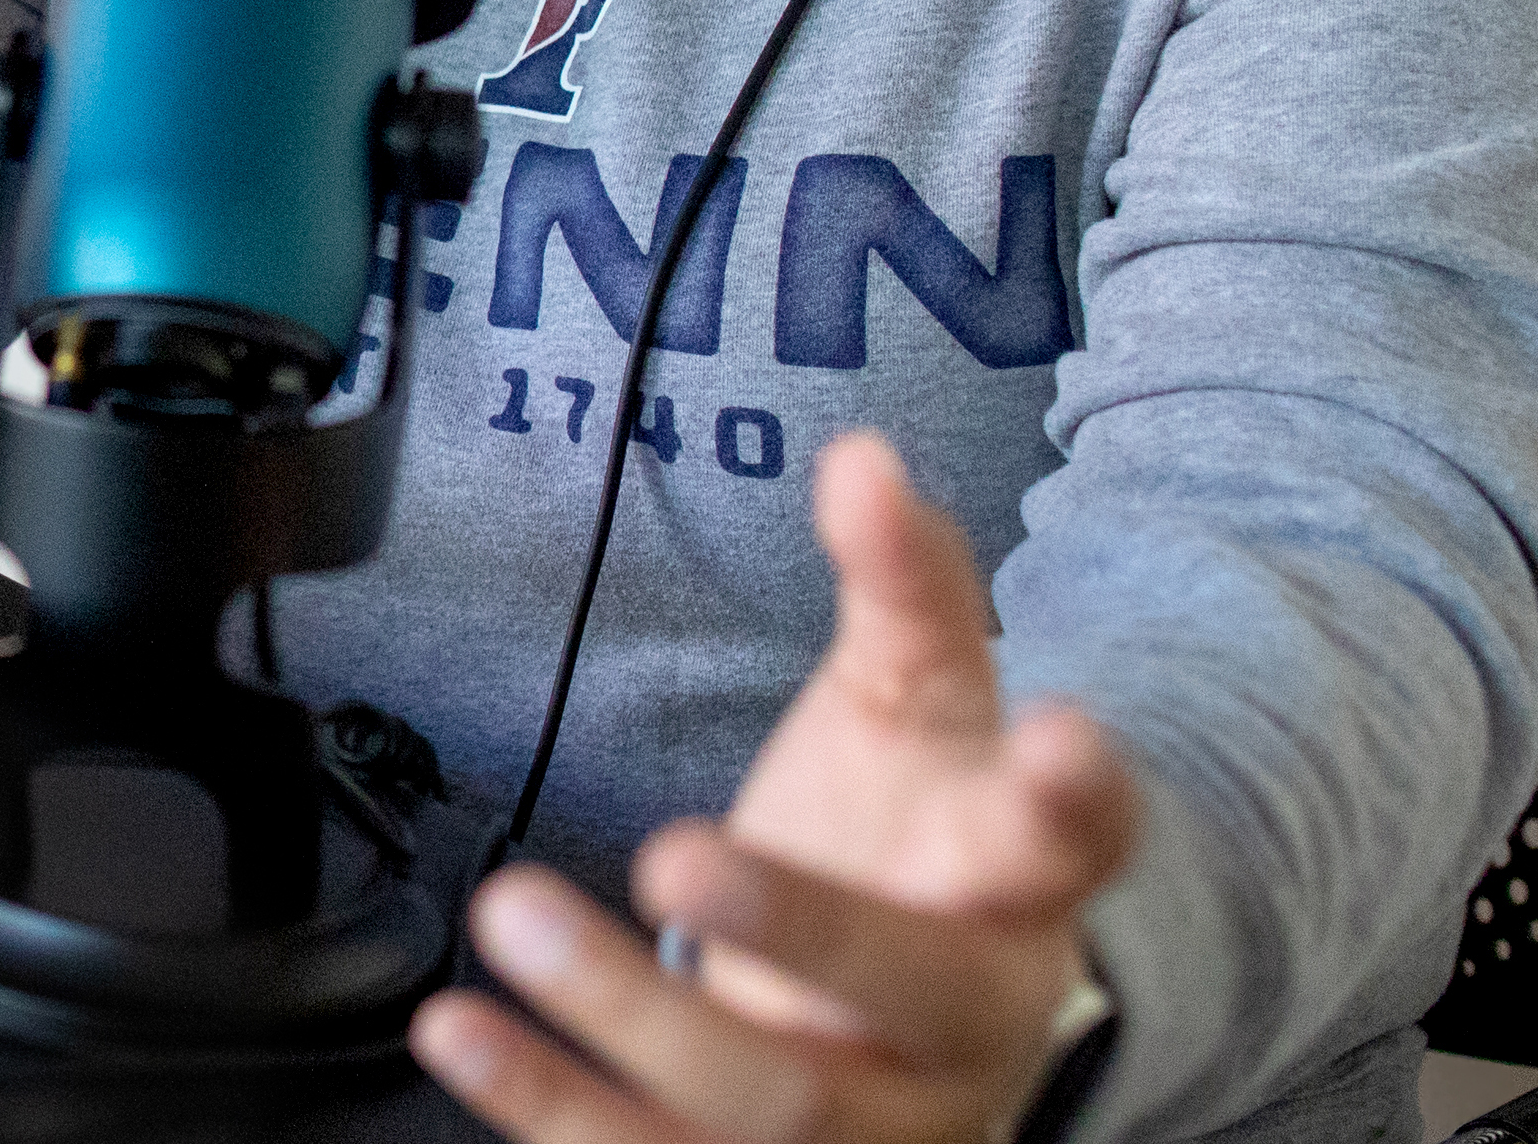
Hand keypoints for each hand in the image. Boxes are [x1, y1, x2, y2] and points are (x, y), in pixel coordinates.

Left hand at [414, 433, 1140, 1143]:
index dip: (1076, 794)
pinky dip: (551, 1106)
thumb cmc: (912, 833)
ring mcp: (877, 1120)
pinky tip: (460, 1032)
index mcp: (1019, 883)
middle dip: (793, 924)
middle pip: (907, 991)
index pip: (1075, 837)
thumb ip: (899, 580)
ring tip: (513, 913)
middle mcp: (966, 1023)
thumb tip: (863, 459)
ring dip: (630, 1015)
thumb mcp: (916, 699)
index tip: (1062, 734)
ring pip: (770, 1103)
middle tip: (675, 850)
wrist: (911, 1011)